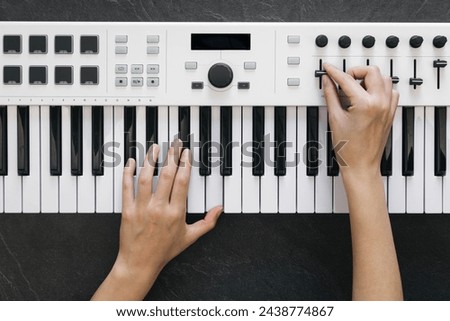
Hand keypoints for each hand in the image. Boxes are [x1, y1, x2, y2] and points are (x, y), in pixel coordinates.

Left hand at [92, 141, 222, 299]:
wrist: (140, 263)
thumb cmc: (164, 251)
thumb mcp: (190, 237)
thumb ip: (207, 222)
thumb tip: (219, 209)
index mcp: (176, 213)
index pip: (182, 182)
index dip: (185, 164)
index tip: (186, 153)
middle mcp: (159, 208)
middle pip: (166, 175)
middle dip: (171, 156)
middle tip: (174, 143)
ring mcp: (142, 209)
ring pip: (145, 178)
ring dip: (150, 160)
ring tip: (154, 148)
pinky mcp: (127, 210)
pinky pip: (126, 188)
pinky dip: (128, 173)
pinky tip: (131, 162)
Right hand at [322, 63, 398, 177]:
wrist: (361, 165)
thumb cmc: (349, 148)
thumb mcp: (335, 118)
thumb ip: (330, 95)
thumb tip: (327, 81)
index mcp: (365, 104)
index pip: (347, 79)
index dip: (335, 72)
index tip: (328, 68)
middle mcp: (380, 103)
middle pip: (372, 71)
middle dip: (355, 71)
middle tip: (344, 79)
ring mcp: (388, 107)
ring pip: (384, 78)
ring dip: (369, 78)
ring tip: (355, 88)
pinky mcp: (391, 112)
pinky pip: (391, 91)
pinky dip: (380, 88)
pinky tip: (368, 95)